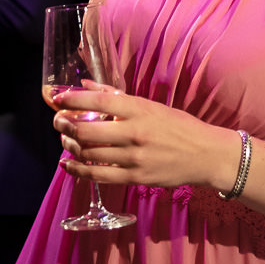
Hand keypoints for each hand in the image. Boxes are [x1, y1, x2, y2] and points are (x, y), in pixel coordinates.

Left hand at [51, 85, 239, 193]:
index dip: (71, 100)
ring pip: (89, 154)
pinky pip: (99, 176)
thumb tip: (85, 85)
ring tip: (65, 141)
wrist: (207, 155)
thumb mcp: (150, 105)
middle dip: (64, 126)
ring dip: (70, 147)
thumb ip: (115, 96)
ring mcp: (134, 157)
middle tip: (58, 122)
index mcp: (138, 109)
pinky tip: (68, 165)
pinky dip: (78, 170)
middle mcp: (134, 132)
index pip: (96, 101)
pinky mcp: (136, 178)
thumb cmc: (179, 126)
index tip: (57, 99)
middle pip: (86, 131)